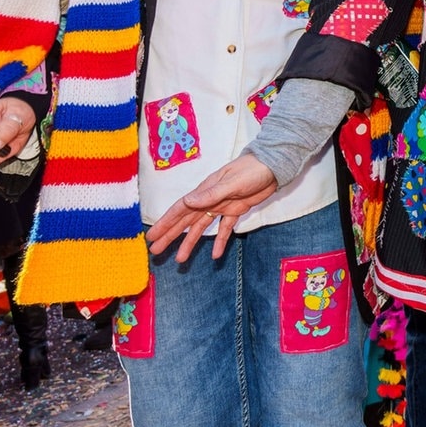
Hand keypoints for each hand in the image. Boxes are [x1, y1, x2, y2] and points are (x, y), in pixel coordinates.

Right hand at [145, 154, 277, 262]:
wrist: (273, 167)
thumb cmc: (251, 170)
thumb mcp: (231, 182)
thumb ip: (210, 194)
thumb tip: (187, 201)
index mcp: (205, 191)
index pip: (180, 209)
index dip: (165, 222)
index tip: (152, 236)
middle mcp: (210, 199)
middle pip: (186, 220)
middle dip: (170, 235)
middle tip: (156, 251)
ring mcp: (222, 205)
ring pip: (201, 227)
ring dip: (190, 242)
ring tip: (180, 259)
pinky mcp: (236, 210)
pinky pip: (224, 229)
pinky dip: (219, 241)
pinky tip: (216, 255)